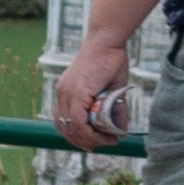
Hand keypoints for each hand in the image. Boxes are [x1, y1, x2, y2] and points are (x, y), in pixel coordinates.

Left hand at [52, 34, 130, 149]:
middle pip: (65, 129)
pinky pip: (78, 122)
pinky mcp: (75, 93)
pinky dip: (91, 133)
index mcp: (66, 92)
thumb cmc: (111, 59)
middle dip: (84, 142)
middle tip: (104, 143)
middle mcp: (62, 93)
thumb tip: (121, 131)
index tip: (93, 143)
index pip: (63, 122)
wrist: (107, 41)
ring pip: (71, 129)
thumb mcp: (113, 91)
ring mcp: (66, 93)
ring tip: (108, 140)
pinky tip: (106, 135)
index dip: (76, 137)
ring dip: (90, 139)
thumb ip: (114, 110)